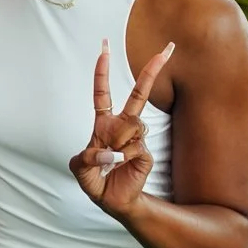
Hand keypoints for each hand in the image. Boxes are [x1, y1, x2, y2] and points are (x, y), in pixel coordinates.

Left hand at [70, 38, 174, 217]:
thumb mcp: (79, 168)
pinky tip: (120, 165)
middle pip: (139, 95)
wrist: (111, 200)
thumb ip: (87, 157)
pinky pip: (134, 148)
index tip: (104, 49)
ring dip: (116, 144)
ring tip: (110, 160)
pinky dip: (122, 158)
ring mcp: (136, 138)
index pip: (102, 94)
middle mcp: (122, 127)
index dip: (101, 72)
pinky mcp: (146, 152)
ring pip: (131, 126)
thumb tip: (110, 152)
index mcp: (103, 124)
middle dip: (152, 71)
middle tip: (168, 48)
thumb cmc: (95, 179)